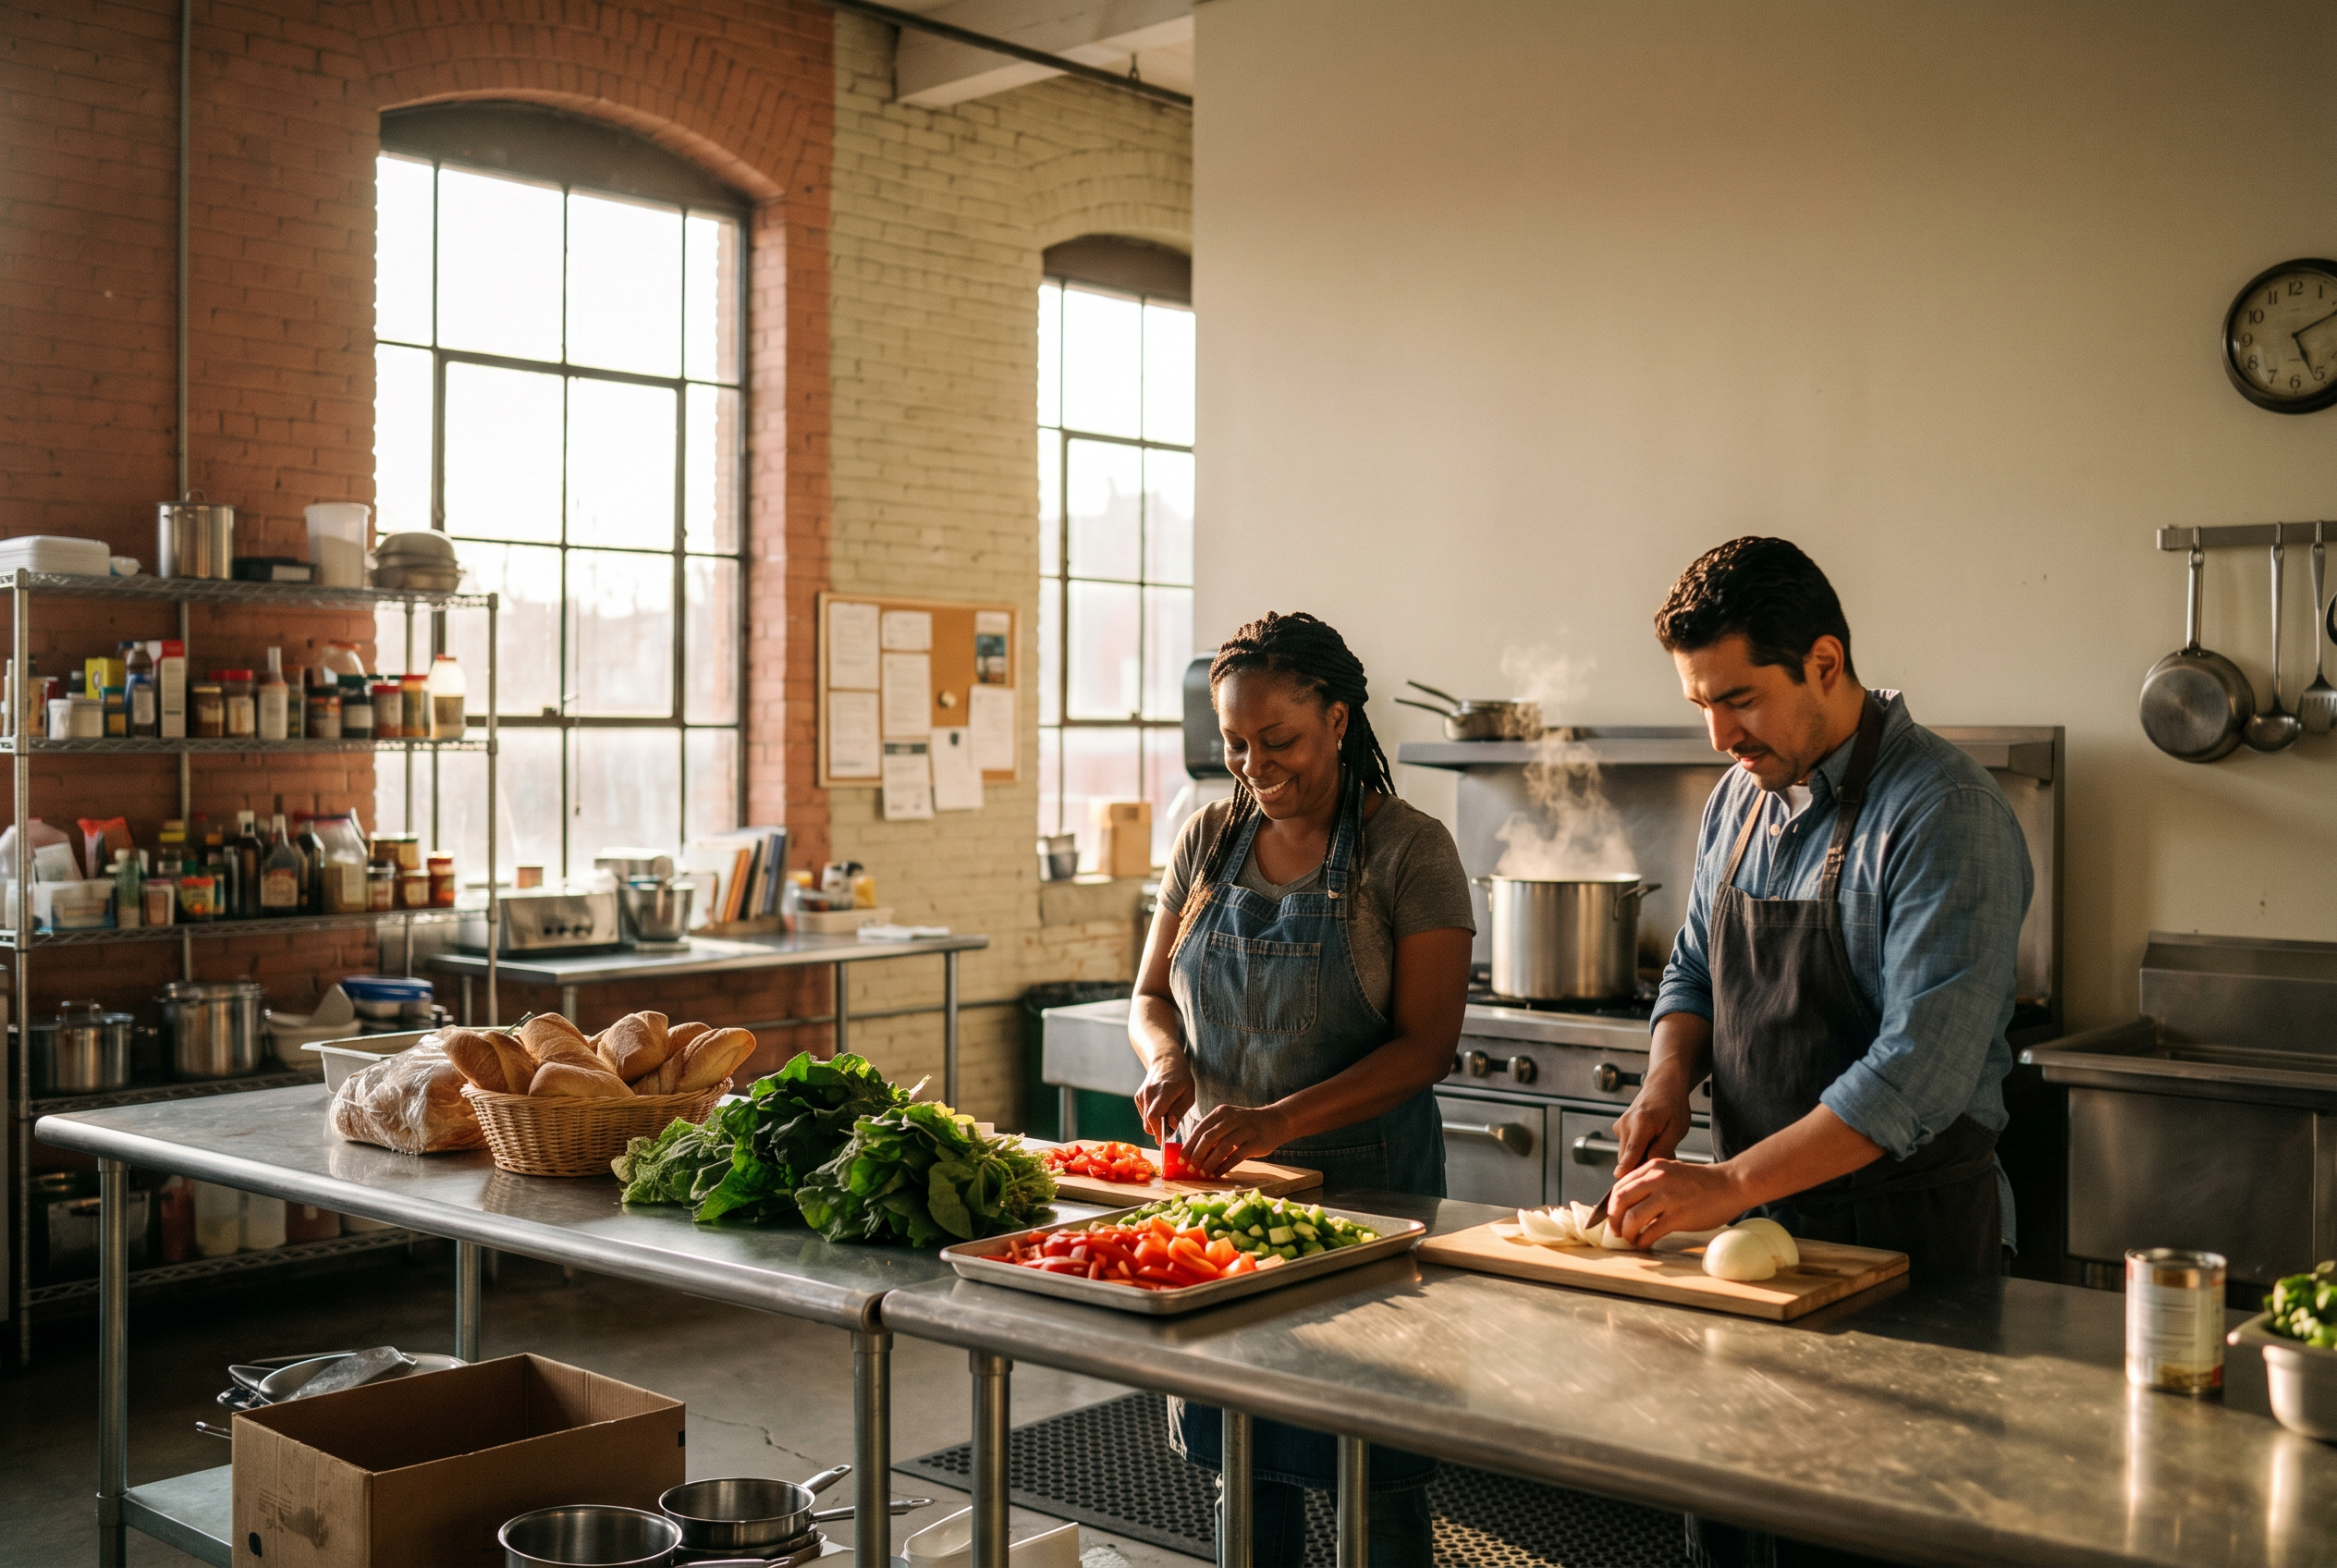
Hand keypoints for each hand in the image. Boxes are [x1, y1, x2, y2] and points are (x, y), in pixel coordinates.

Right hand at [1134, 1054, 1195, 1138]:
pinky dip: (1152, 1117)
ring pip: (1145, 1120)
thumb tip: (1171, 1126)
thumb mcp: (1189, 1094)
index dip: (1157, 1131)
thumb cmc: (1181, 1079)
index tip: (1163, 1140)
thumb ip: (1179, 1111)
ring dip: (1155, 1124)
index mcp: (1164, 1091)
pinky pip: (1143, 1115)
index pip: (1154, 1116)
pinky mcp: (1137, 1097)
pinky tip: (1160, 1108)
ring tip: (1168, 1115)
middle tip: (1170, 1129)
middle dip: (1158, 1131)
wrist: (1165, 1062)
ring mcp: (1141, 1094)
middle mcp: (1149, 1092)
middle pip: (1147, 1122)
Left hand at [1182, 1103, 1292, 1177]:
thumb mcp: (1229, 1122)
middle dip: (1197, 1154)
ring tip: (1203, 1173)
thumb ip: (1214, 1133)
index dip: (1189, 1145)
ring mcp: (1245, 1129)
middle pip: (1209, 1137)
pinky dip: (1224, 1166)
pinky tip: (1217, 1174)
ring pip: (1222, 1147)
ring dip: (1210, 1162)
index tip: (1181, 1159)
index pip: (1200, 1129)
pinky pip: (1236, 1156)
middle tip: (1190, 1168)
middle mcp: (1232, 1118)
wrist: (1276, 1121)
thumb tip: (1193, 1153)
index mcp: (1221, 1112)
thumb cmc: (1246, 1125)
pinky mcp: (1255, 1142)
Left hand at [1606, 1157, 1747, 1246]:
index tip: (1613, 1217)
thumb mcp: (1671, 1172)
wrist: (1731, 1185)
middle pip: (1619, 1201)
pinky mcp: (1678, 1216)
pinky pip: (1650, 1232)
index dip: (1611, 1206)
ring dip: (1627, 1233)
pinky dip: (1643, 1241)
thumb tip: (1630, 1203)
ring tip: (1631, 1240)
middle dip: (1614, 1220)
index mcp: (1653, 1168)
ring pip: (1632, 1218)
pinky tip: (1645, 1243)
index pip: (1619, 1187)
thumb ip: (1651, 1182)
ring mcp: (1667, 1198)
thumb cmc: (1702, 1183)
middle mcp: (1656, 1179)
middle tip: (1617, 1231)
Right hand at [1609, 1085, 1692, 1177]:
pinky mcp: (1619, 1128)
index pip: (1632, 1150)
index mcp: (1641, 1122)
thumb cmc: (1673, 1105)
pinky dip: (1638, 1150)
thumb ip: (1663, 1148)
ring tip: (1659, 1147)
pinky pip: (1626, 1147)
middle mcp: (1625, 1124)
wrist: (1663, 1085)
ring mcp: (1620, 1125)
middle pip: (1627, 1157)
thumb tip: (1651, 1165)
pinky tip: (1651, 1142)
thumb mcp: (1677, 1128)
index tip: (1619, 1179)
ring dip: (1640, 1158)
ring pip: (1626, 1154)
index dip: (1626, 1167)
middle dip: (1641, 1165)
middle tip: (1663, 1160)